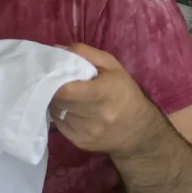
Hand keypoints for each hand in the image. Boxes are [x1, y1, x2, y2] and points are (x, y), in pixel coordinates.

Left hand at [49, 44, 160, 159]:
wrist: (139, 130)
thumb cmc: (125, 92)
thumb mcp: (112, 65)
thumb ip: (84, 53)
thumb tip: (57, 50)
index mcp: (102, 93)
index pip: (66, 90)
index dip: (54, 79)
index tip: (52, 71)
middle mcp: (94, 116)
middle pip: (59, 100)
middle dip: (53, 89)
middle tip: (57, 81)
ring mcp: (86, 132)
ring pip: (56, 112)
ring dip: (56, 102)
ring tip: (65, 95)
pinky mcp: (80, 143)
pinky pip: (59, 124)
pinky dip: (60, 114)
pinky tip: (70, 109)